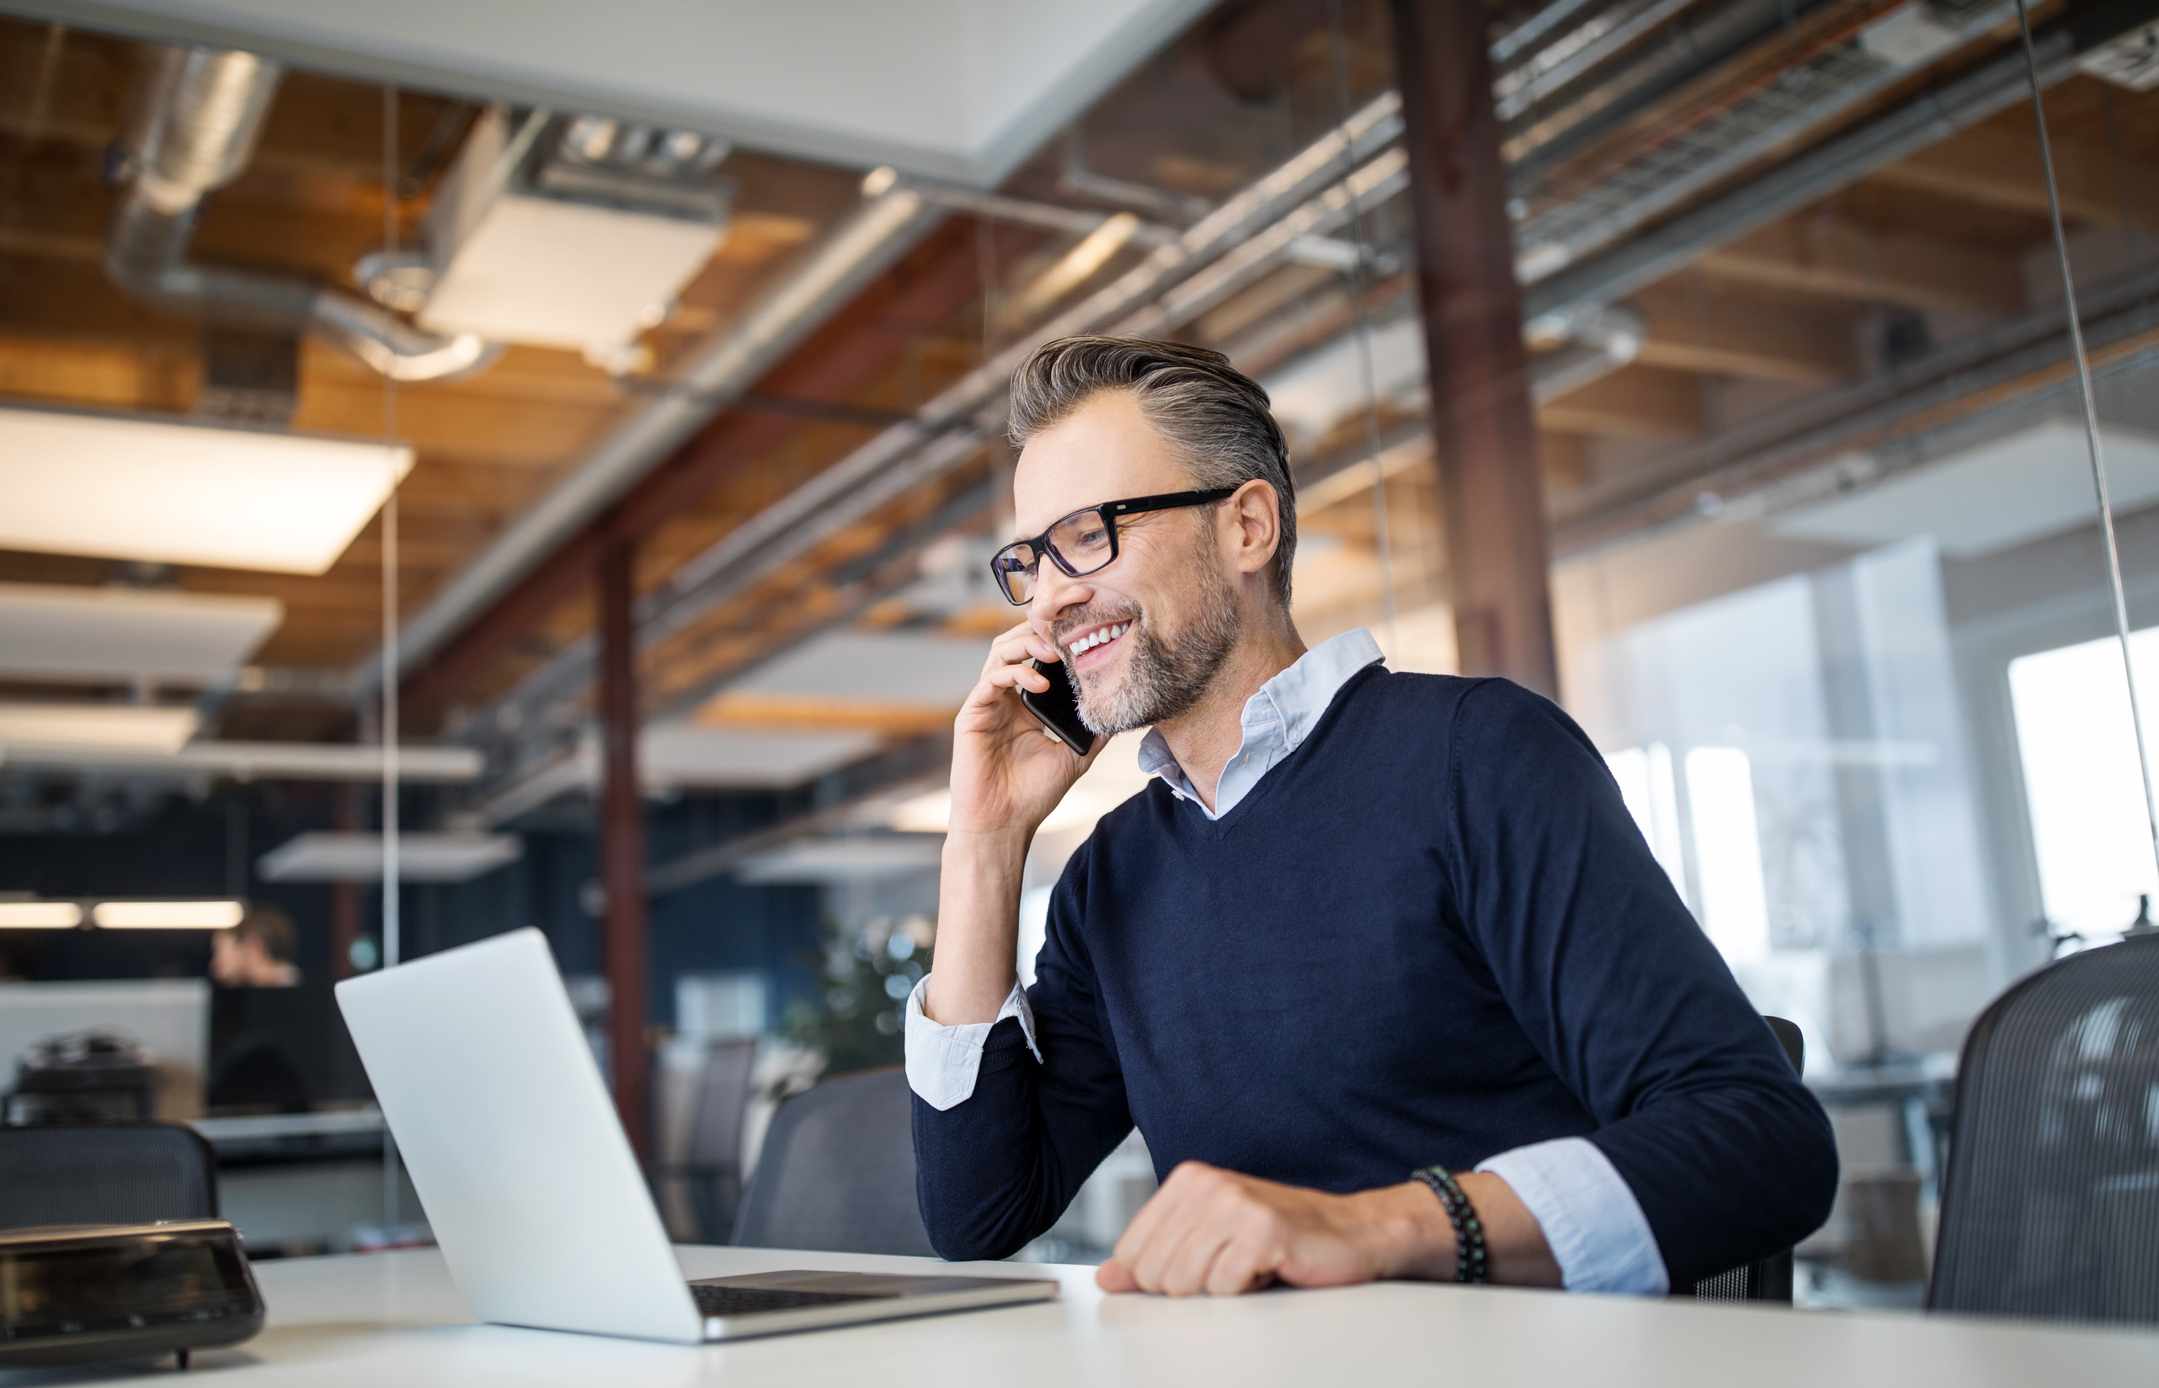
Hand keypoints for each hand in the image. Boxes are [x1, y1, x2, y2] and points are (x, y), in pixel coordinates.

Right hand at [948, 620, 1101, 839]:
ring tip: (1056, 652)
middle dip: (1042, 627)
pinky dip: (1015, 674)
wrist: (1004, 825)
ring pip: (1000, 652)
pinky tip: (1041, 684)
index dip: (1058, 636)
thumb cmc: (1033, 795)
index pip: (1038, 655)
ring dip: (1028, 644)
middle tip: (1070, 626)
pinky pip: (989, 680)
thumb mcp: (1075, 756)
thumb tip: (1122, 711)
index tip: (1084, 626)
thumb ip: (1094, 731)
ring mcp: (987, 703)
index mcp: (1026, 703)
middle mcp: (1005, 697)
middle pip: (1017, 642)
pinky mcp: (972, 715)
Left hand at [1095, 1161, 1452, 1296]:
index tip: (1199, 1265)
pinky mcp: (1262, 1230)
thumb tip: (1108, 1278)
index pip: (1131, 1253)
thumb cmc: (1278, 1237)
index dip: (1161, 1276)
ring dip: (1220, 1289)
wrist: (1349, 1233)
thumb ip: (1153, 1256)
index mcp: (1187, 1181)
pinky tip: (1270, 1269)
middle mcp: (1206, 1184)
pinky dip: (1247, 1291)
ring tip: (1249, 1266)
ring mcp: (1235, 1204)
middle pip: (1154, 1273)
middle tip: (1230, 1267)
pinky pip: (1224, 1288)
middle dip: (1192, 1286)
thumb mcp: (1208, 1241)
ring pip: (1184, 1283)